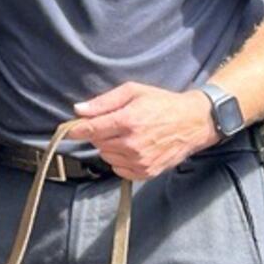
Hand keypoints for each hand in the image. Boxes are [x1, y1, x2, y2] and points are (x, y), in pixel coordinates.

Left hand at [69, 83, 219, 180]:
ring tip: (126, 135)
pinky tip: (132, 149)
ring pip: (107, 157)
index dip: (77, 130)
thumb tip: (79, 110)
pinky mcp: (146, 172)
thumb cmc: (162, 103)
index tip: (70, 130)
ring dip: (110, 147)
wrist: (193, 122)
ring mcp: (140, 160)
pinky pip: (119, 170)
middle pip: (98, 143)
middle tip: (113, 124)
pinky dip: (120, 160)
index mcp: (128, 121)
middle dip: (100, 134)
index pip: (91, 130)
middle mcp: (133, 144)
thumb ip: (104, 101)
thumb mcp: (134, 91)